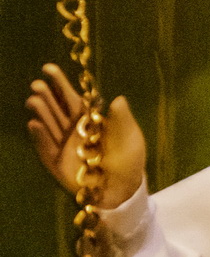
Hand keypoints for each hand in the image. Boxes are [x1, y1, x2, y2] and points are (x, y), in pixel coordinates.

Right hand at [25, 63, 144, 209]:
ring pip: (49, 125)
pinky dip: (40, 136)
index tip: (49, 68)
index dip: (60, 84)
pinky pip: (45, 148)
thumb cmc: (128, 159)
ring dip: (42, 112)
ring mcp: (62, 145)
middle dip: (47, 96)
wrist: (123, 188)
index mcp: (89, 119)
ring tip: (34, 100)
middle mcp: (72, 130)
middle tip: (38, 84)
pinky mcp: (55, 163)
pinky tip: (35, 123)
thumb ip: (122, 119)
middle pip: (56, 109)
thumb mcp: (129, 137)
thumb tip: (118, 98)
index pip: (72, 98)